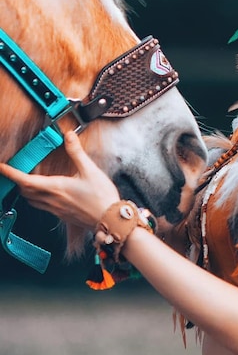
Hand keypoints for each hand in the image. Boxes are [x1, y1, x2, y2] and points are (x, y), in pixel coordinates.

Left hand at [0, 131, 119, 229]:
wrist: (110, 219)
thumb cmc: (101, 196)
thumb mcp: (90, 170)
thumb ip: (77, 152)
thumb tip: (69, 135)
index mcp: (56, 187)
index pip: (26, 180)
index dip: (11, 173)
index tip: (2, 167)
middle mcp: (52, 199)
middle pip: (25, 191)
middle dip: (17, 181)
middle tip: (13, 172)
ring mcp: (55, 209)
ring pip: (31, 200)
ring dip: (25, 190)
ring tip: (26, 182)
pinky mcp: (61, 214)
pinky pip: (41, 206)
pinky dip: (36, 198)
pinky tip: (45, 194)